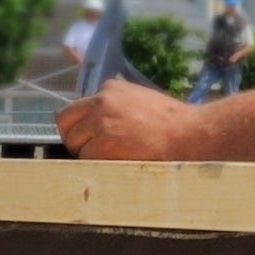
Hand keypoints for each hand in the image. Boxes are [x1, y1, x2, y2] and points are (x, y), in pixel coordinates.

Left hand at [57, 79, 202, 160]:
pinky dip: (97, 166)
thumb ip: (117, 108)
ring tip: (113, 158)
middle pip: (65, 121)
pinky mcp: (101, 144)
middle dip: (75, 138)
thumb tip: (98, 125)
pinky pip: (85, 160)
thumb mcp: (140, 102)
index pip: (79, 107)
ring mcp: (99, 122)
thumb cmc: (172, 124)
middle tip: (92, 151)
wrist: (189, 135)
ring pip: (74, 143)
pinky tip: (117, 164)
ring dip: (88, 154)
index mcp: (110, 88)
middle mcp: (100, 100)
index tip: (95, 136)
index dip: (84, 125)